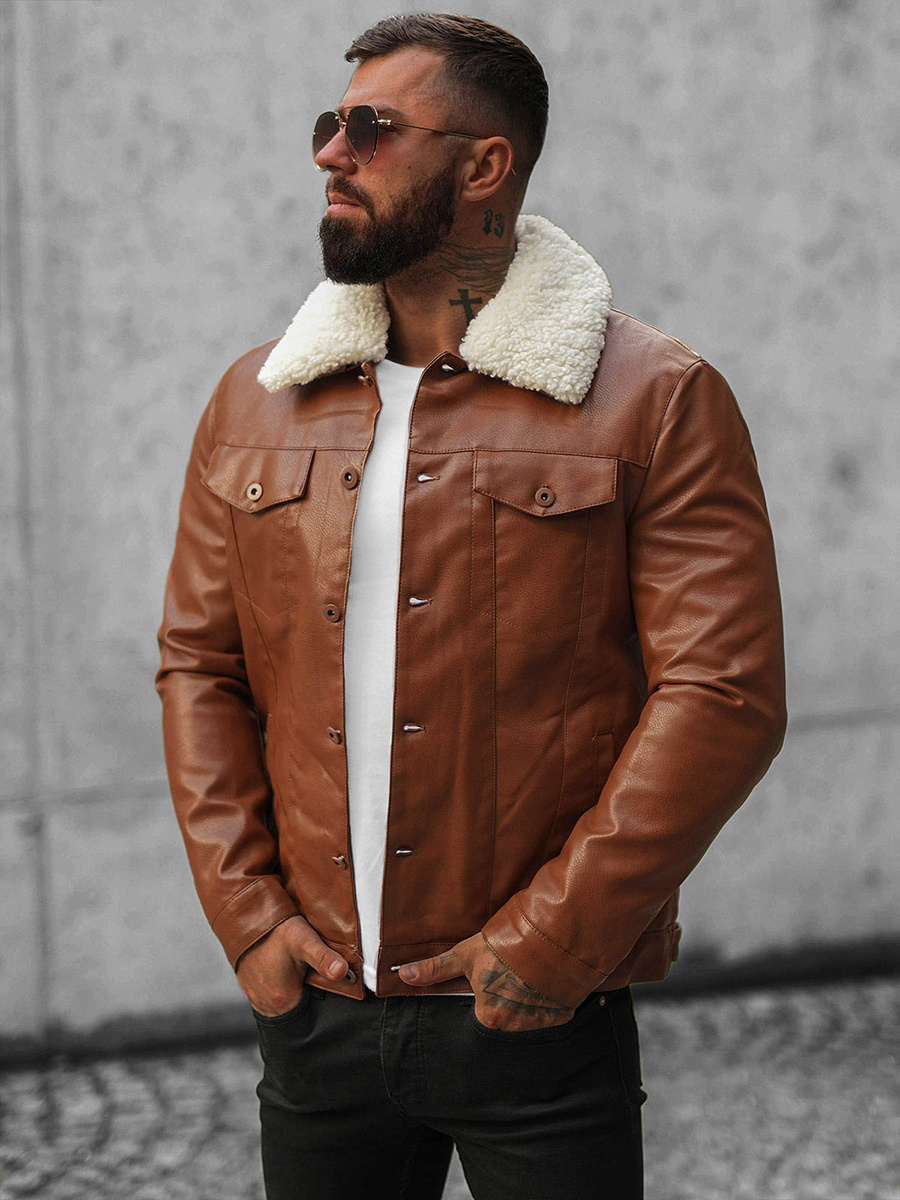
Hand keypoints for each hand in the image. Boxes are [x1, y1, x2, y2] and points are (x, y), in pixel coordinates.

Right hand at [236, 915, 348, 1016]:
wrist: (244, 915)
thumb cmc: (274, 929)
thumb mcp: (304, 941)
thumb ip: (323, 958)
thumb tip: (342, 972)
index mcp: (282, 1001)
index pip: (311, 1015)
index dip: (322, 999)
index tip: (326, 983)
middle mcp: (266, 1005)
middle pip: (297, 1008)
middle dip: (308, 995)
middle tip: (312, 972)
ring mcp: (255, 996)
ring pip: (283, 1001)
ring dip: (293, 989)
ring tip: (299, 969)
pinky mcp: (249, 986)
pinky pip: (270, 993)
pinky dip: (279, 984)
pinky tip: (284, 967)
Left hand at [396, 933, 574, 1032]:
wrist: (553, 935)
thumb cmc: (506, 944)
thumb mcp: (467, 953)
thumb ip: (436, 969)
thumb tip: (403, 975)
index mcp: (489, 1017)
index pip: (481, 1011)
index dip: (486, 991)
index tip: (493, 977)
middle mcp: (514, 1027)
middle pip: (505, 1015)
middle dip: (508, 996)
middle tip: (513, 972)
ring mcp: (541, 1023)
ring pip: (528, 1013)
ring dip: (528, 998)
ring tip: (530, 972)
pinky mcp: (563, 1014)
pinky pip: (551, 1010)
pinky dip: (549, 997)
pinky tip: (546, 979)